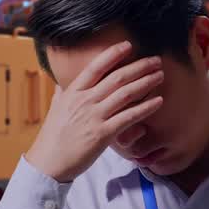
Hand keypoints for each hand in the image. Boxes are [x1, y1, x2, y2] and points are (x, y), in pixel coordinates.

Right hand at [26, 41, 163, 181]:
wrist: (48, 163)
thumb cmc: (52, 138)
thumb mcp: (55, 110)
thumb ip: (61, 94)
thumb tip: (60, 83)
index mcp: (73, 92)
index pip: (95, 67)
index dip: (113, 54)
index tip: (128, 45)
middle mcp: (84, 100)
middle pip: (117, 78)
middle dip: (139, 66)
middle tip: (156, 60)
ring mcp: (94, 116)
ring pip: (125, 94)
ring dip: (146, 83)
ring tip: (160, 76)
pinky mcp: (103, 134)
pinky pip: (128, 117)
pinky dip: (145, 108)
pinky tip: (158, 102)